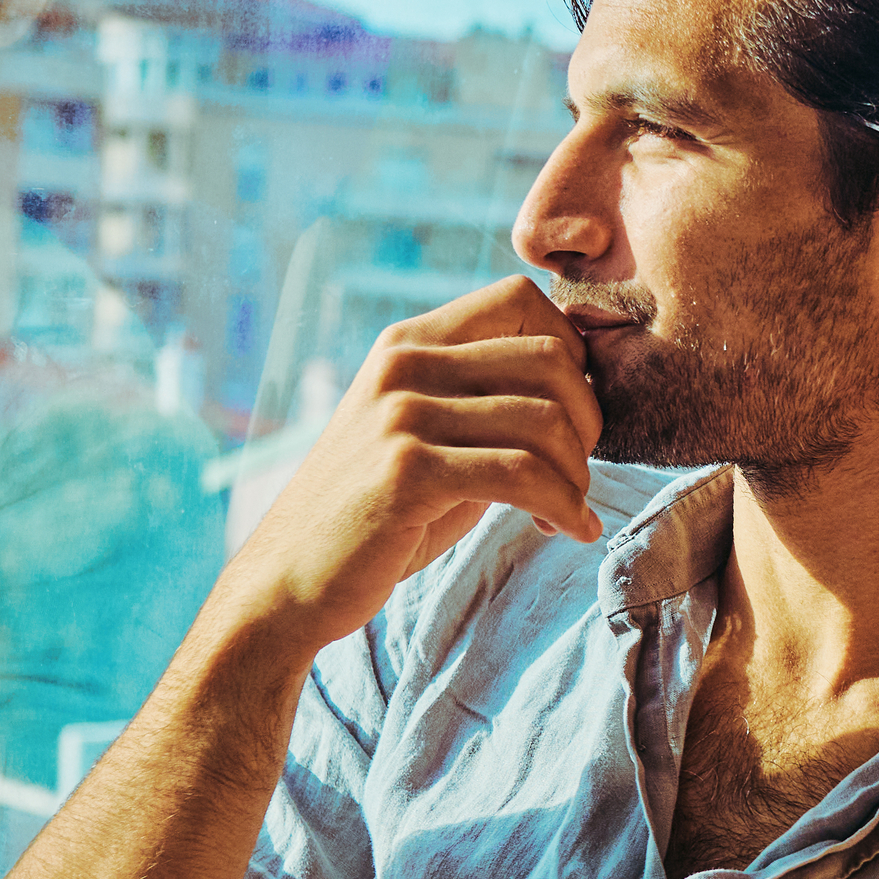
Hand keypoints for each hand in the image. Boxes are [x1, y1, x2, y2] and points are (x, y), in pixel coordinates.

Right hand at [219, 276, 604, 662]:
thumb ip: (485, 404)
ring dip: (577, 475)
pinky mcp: (408, 470)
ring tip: (570, 510)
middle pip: (549, 357)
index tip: (575, 414)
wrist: (290, 580)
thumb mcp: (425, 436)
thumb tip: (581, 391)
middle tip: (580, 473)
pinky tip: (569, 530)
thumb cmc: (374, 514)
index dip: (571, 351)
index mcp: (409, 343)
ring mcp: (402, 413)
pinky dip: (563, 506)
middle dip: (588, 421)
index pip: (519, 299)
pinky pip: (522, 475)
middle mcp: (405, 364)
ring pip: (544, 420)